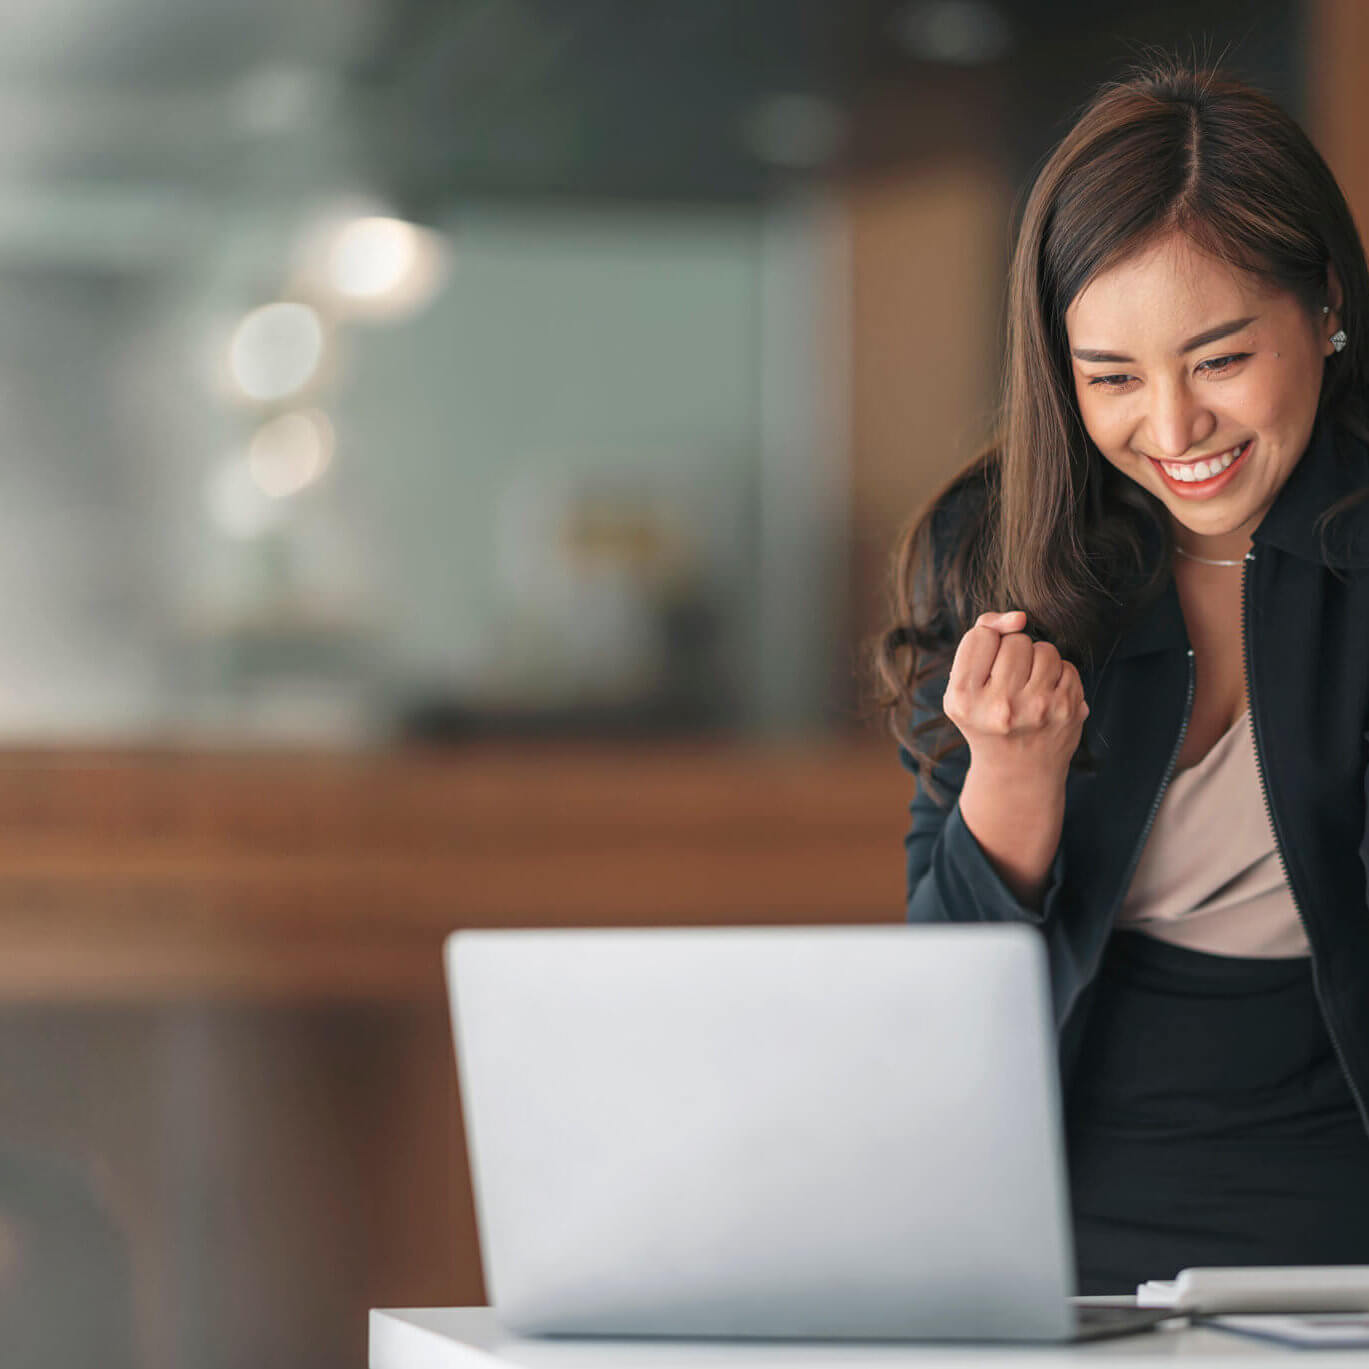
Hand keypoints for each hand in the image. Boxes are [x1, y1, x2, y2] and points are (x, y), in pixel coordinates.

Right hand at [942, 610, 1088, 784]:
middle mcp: (999, 706)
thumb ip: (981, 638)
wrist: (1017, 774)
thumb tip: (1019, 617)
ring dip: (1038, 663)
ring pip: (1044, 649)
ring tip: (1028, 691)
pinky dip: (1058, 678)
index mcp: (963, 699)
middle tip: (1008, 687)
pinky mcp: (1068, 711)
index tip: (985, 674)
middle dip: (1013, 655)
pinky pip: (1067, 665)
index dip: (986, 648)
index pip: (980, 635)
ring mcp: (1037, 709)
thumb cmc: (986, 719)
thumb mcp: (963, 686)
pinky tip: (1047, 700)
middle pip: (1014, 641)